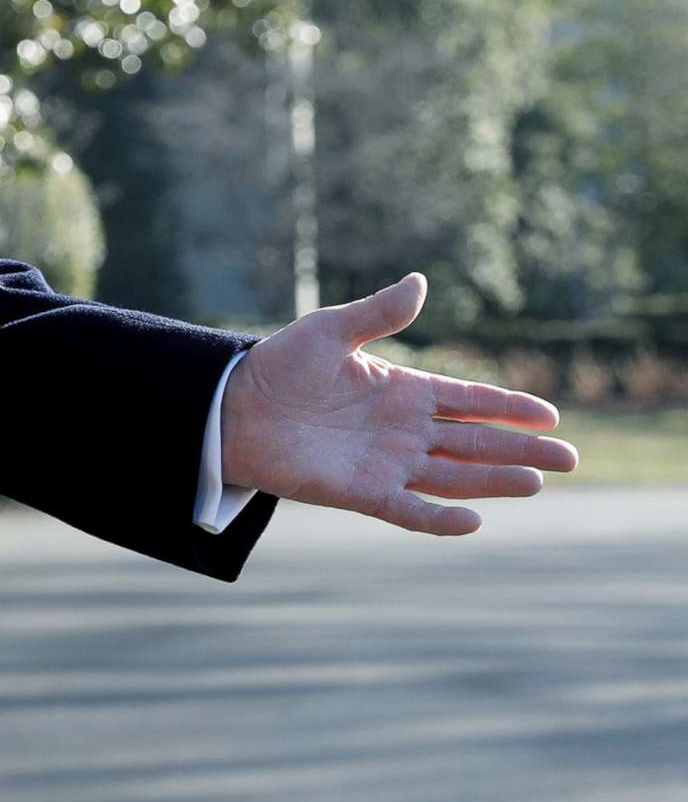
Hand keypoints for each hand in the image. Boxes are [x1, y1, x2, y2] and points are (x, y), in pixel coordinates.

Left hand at [222, 272, 577, 534]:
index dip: (509, 406)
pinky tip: (474, 521)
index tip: (550, 414)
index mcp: (402, 391)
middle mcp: (403, 430)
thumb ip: (378, 313)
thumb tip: (420, 281)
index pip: (469, 400)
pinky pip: (409, 509)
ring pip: (454, 476)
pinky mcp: (361, 491)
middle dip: (521, 449)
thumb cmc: (278, 366)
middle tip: (570, 457)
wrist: (230, 407)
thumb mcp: (331, 331)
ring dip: (494, 481)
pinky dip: (440, 518)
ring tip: (537, 480)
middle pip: (475, 442)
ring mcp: (385, 463)